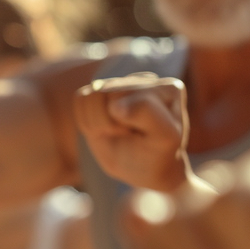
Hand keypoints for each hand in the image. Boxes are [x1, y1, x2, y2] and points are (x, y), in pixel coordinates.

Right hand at [75, 72, 189, 191]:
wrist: (143, 169)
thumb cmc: (157, 155)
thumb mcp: (164, 139)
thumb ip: (147, 114)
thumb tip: (114, 105)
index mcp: (168, 88)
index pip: (135, 100)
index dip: (130, 124)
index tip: (146, 138)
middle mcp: (145, 80)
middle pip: (110, 93)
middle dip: (111, 123)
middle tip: (128, 137)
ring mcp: (121, 84)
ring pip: (92, 95)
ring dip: (98, 124)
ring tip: (116, 134)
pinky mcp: (101, 92)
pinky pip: (81, 98)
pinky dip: (87, 121)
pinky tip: (104, 130)